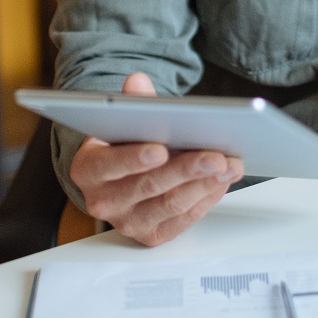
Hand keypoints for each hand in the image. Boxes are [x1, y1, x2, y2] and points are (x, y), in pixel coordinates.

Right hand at [69, 72, 243, 245]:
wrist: (119, 179)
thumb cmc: (121, 146)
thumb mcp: (120, 122)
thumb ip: (132, 103)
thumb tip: (138, 81)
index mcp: (88, 170)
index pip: (110, 165)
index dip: (134, 158)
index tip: (160, 149)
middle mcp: (104, 202)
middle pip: (148, 186)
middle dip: (185, 170)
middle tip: (214, 156)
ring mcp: (129, 222)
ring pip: (170, 205)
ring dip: (204, 184)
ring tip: (228, 166)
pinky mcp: (152, 235)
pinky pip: (184, 219)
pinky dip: (206, 198)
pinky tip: (222, 181)